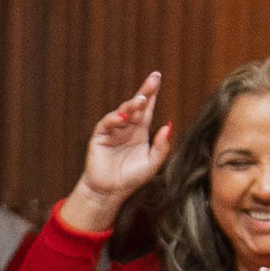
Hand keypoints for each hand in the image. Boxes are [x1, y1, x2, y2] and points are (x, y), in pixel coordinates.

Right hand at [69, 72, 169, 219]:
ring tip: (140, 100)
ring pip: (123, 112)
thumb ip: (161, 146)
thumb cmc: (131, 178)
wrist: (109, 192)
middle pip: (136, 105)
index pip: (148, 109)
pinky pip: (107, 123)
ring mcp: (113, 130)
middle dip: (145, 91)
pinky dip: (114, 119)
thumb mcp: (152, 163)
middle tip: (154, 78)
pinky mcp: (100, 136)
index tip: (158, 78)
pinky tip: (123, 118)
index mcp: (140, 131)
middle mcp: (127, 127)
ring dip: (131, 105)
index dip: (152, 94)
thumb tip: (169, 125)